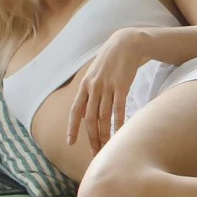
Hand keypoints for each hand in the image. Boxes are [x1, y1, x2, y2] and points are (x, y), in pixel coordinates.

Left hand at [66, 28, 152, 154]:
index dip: (73, 127)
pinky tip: (120, 133)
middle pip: (90, 118)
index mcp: (85, 86)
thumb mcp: (94, 75)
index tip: (70, 142)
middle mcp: (94, 88)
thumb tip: (83, 115)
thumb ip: (88, 95)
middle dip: (92, 137)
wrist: (125, 44)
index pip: (75, 111)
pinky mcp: (121, 86)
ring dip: (105, 134)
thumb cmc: (110, 62)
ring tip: (106, 147)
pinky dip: (118, 122)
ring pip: (104, 116)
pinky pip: (118, 108)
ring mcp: (107, 87)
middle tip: (95, 153)